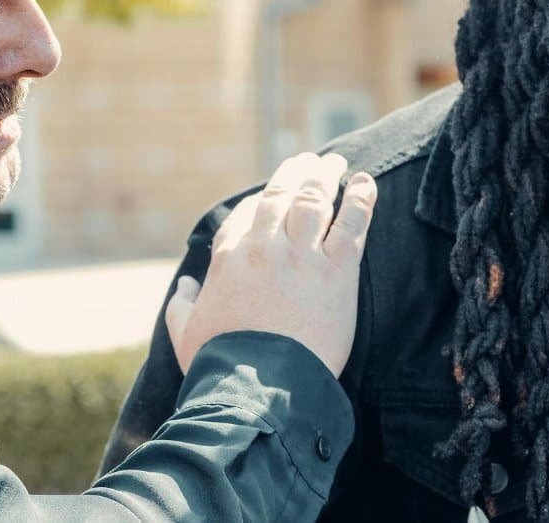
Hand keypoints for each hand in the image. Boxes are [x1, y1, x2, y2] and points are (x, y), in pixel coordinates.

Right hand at [165, 153, 376, 378]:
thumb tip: (186, 285)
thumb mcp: (185, 331)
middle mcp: (264, 246)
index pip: (246, 214)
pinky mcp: (336, 272)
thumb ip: (182, 304)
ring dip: (325, 176)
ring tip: (335, 163)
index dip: (262, 201)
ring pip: (316, 200)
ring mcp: (302, 256)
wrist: (257, 388)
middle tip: (310, 160)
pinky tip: (365, 183)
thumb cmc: (218, 363)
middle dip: (297, 172)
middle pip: (282, 195)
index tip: (274, 195)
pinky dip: (361, 199)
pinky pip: (352, 224)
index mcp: (229, 256)